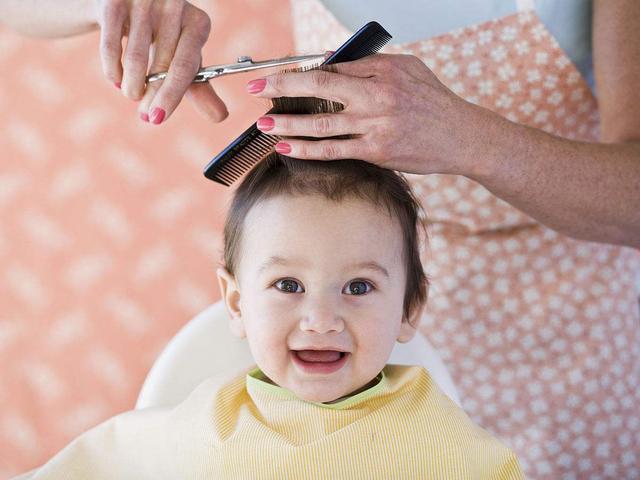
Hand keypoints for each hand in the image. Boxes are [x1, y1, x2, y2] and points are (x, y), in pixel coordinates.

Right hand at [95, 0, 227, 123]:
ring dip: (132, 86)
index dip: (172, 96)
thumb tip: (220, 117)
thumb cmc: (165, 38)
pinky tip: (117, 80)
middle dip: (152, 97)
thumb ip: (200, 88)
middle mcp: (174, 8)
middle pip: (162, 65)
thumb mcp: (185, 59)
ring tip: (132, 94)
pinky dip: (113, 70)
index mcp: (198, 23)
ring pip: (136, 58)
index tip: (158, 118)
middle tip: (147, 116)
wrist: (130, 4)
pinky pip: (111, 47)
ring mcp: (144, 2)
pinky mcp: (115, 2)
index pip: (186, 66)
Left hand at [247, 53, 494, 175]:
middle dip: (282, 88)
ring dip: (289, 123)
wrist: (460, 136)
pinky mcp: (376, 151)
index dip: (298, 72)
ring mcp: (374, 126)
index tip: (274, 76)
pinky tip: (288, 148)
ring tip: (265, 124)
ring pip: (322, 124)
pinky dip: (308, 149)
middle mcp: (375, 97)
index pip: (331, 68)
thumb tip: (331, 63)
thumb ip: (368, 65)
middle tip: (255, 90)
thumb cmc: (434, 102)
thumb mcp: (407, 68)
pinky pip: (335, 150)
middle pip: (319, 88)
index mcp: (381, 73)